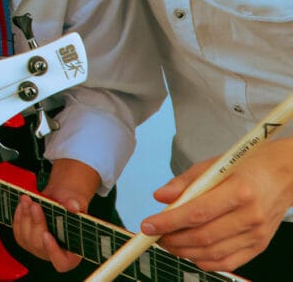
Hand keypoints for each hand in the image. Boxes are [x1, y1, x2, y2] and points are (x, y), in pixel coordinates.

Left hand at [12, 194, 82, 271]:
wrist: (59, 199)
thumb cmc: (71, 204)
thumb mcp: (77, 201)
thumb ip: (75, 204)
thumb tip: (73, 206)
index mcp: (71, 253)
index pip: (61, 262)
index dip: (52, 251)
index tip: (46, 235)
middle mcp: (52, 255)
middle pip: (39, 245)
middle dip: (36, 223)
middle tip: (35, 205)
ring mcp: (37, 248)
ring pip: (26, 237)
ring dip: (25, 216)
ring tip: (27, 199)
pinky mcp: (25, 240)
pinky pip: (18, 231)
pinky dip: (19, 216)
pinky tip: (23, 204)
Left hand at [141, 139, 292, 270]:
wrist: (283, 175)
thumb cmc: (245, 167)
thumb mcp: (213, 165)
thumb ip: (185, 182)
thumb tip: (159, 197)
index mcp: (240, 190)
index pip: (197, 213)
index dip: (168, 222)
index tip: (147, 225)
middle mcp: (251, 215)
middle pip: (203, 236)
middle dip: (172, 239)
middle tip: (154, 235)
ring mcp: (257, 234)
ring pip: (213, 253)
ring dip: (184, 251)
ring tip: (168, 242)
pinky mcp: (260, 245)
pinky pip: (228, 262)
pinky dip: (204, 261)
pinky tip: (189, 252)